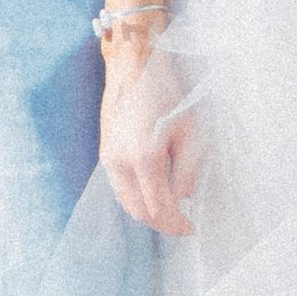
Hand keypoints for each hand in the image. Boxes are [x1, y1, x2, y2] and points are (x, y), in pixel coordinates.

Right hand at [100, 34, 197, 236]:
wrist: (136, 67)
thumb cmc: (168, 94)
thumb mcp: (191, 131)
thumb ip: (188, 171)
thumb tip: (184, 199)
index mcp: (144, 158)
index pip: (160, 209)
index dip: (177, 224)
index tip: (192, 227)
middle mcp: (121, 162)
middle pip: (140, 212)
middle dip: (162, 223)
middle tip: (182, 224)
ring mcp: (108, 158)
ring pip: (126, 203)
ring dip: (148, 212)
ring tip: (170, 210)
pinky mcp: (104, 153)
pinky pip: (119, 188)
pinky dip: (136, 197)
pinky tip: (153, 191)